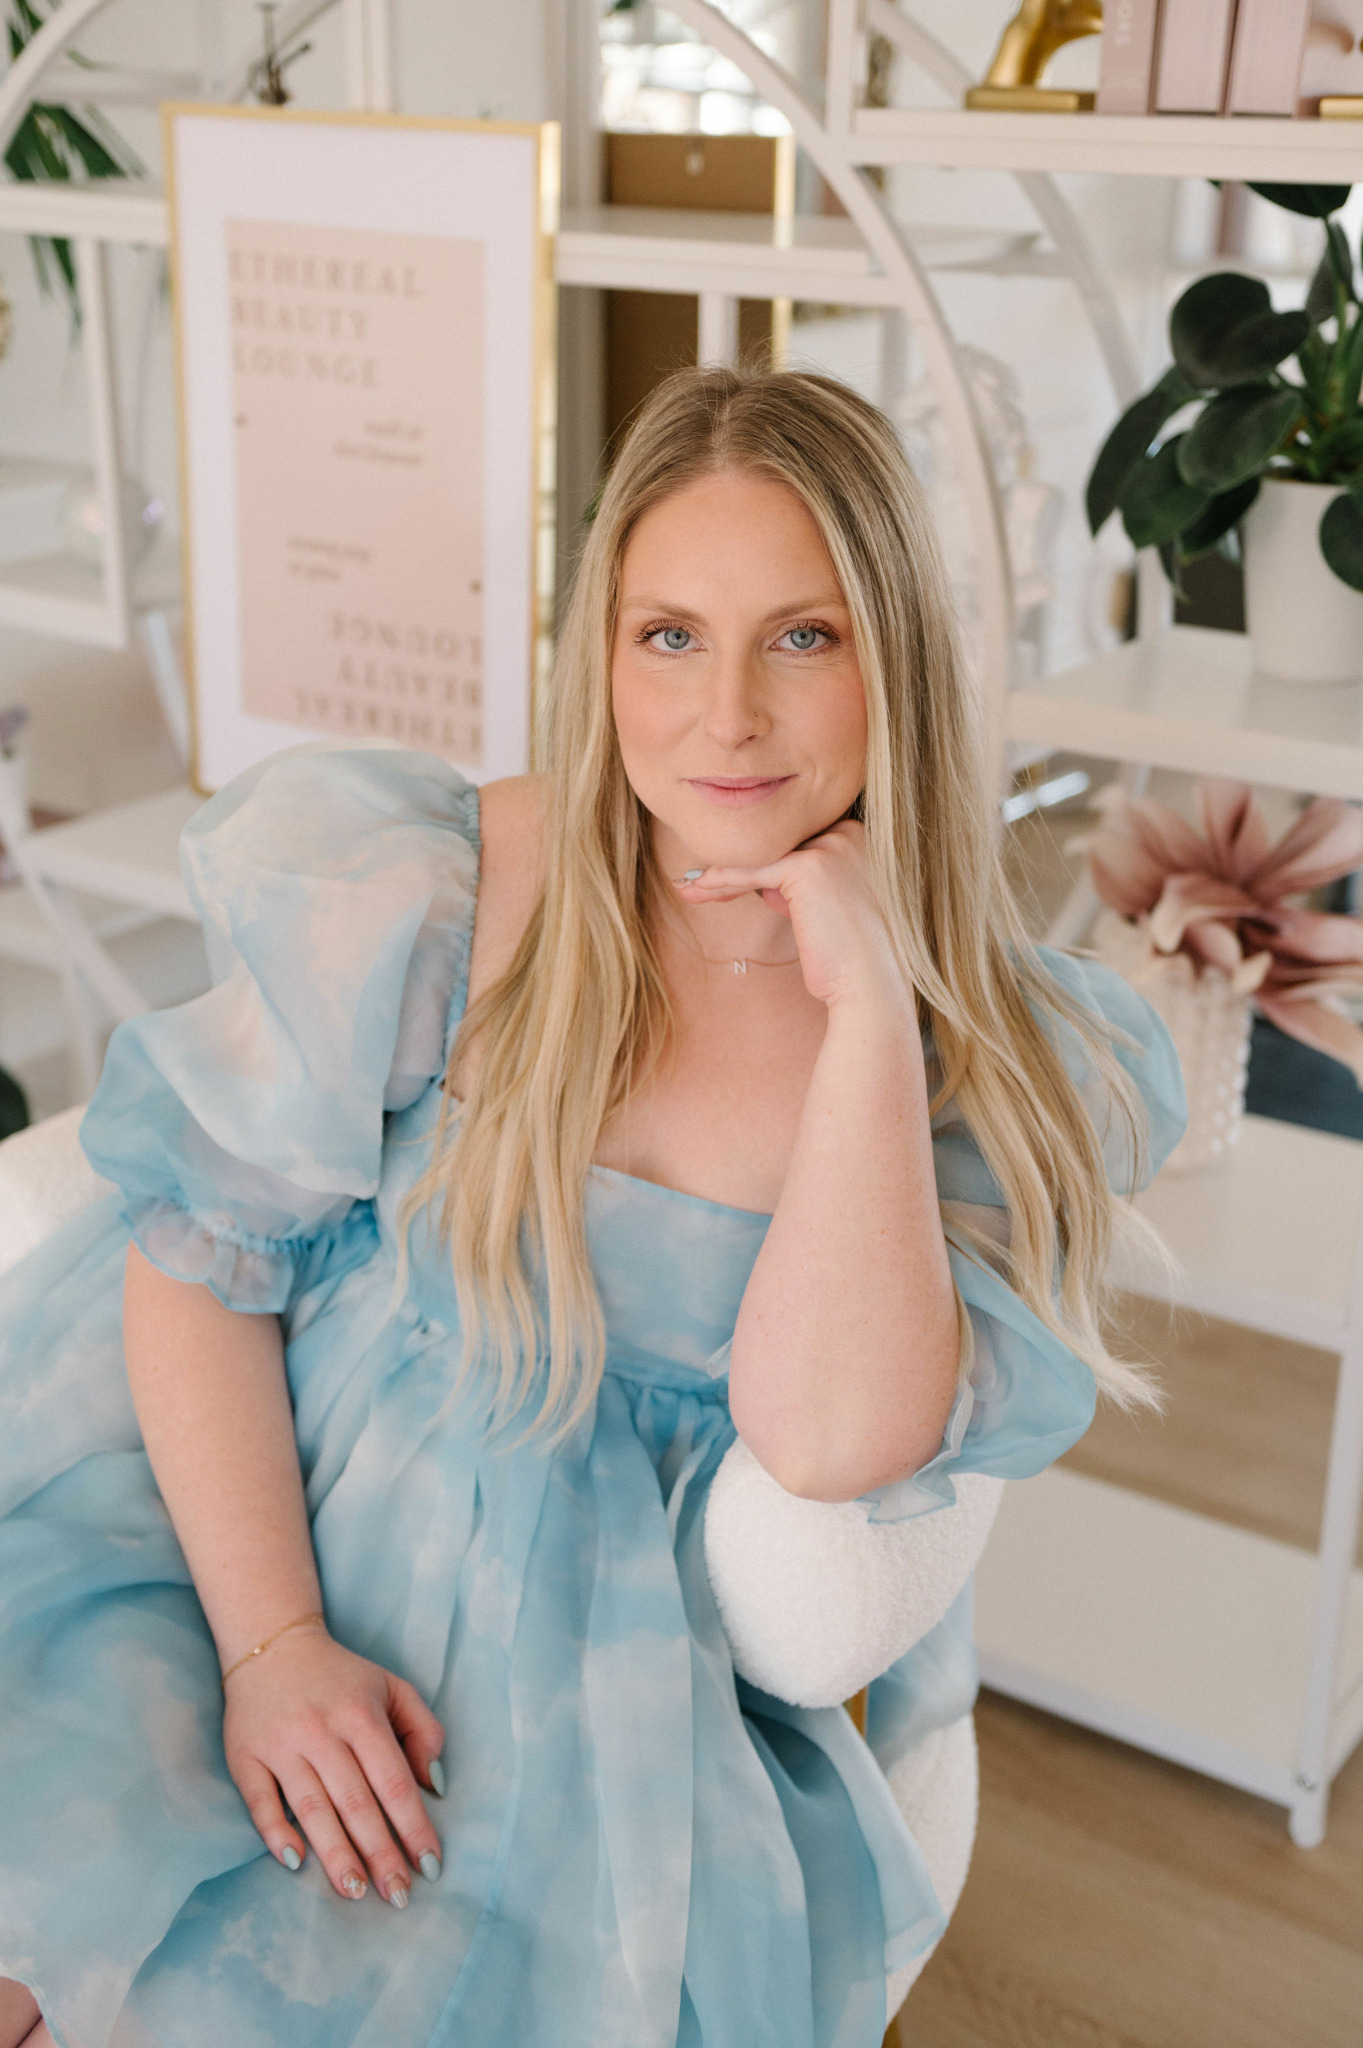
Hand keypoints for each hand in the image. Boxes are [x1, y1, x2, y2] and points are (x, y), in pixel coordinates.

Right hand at [223, 1626, 445, 1907]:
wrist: (272, 1645)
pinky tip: (294, 1862)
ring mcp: (281, 1745)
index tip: (429, 1866)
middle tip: (398, 1896)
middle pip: (356, 1803)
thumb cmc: (342, 1677)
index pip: (393, 1782)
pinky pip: (260, 1801)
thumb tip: (435, 1785)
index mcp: (361, 1715)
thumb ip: (423, 1730)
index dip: (413, 1826)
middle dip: (380, 1853)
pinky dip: (275, 1832)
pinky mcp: (245, 1756)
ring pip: (312, 1808)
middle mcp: (321, 1731)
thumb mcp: (393, 1687)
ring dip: (335, 1854)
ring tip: (355, 1891)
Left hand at [675, 821, 908, 1010]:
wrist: (869, 985)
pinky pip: (752, 872)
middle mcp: (848, 833)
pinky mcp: (808, 867)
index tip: (730, 880)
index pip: (795, 842)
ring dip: (720, 874)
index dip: (762, 862)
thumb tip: (767, 885)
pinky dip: (720, 881)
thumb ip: (805, 886)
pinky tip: (693, 889)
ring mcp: (830, 847)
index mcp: (859, 838)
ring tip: (688, 887)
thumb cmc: (848, 957)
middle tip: (699, 883)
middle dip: (739, 865)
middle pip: (775, 844)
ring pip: (760, 856)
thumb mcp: (828, 909)